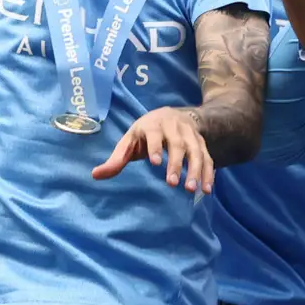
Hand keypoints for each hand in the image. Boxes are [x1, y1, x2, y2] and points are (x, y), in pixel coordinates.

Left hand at [94, 106, 215, 191]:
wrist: (175, 115)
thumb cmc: (147, 133)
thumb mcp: (130, 141)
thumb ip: (116, 159)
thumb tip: (95, 175)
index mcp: (154, 124)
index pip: (156, 134)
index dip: (156, 147)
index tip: (155, 162)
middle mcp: (175, 127)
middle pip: (178, 144)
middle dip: (177, 163)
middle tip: (172, 183)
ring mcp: (191, 135)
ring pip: (196, 151)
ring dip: (196, 170)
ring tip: (191, 189)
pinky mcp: (202, 143)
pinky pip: (208, 158)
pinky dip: (208, 173)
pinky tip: (206, 190)